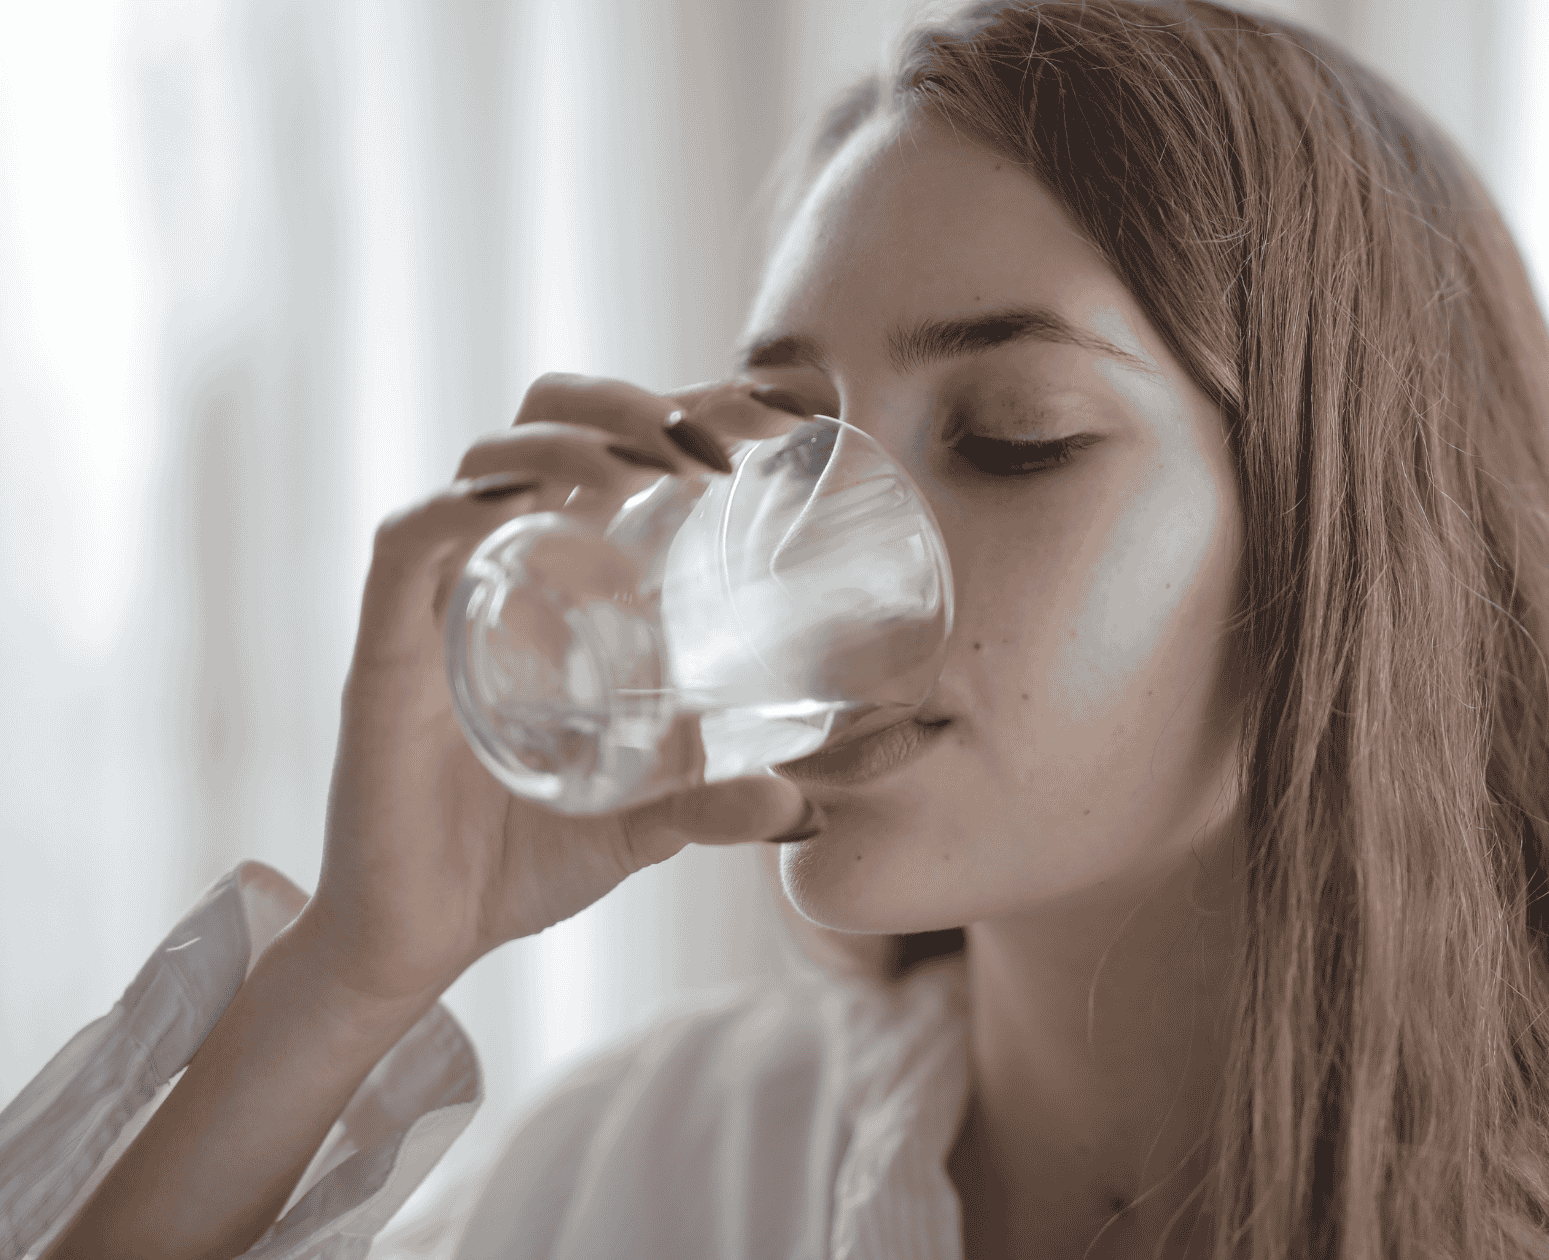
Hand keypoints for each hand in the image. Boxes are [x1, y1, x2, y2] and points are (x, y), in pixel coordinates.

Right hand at [302, 373, 805, 1003]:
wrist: (422, 940)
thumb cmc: (522, 860)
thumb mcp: (643, 826)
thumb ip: (712, 805)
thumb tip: (797, 803)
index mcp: (560, 586)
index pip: (611, 451)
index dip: (679, 409)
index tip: (769, 417)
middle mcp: (499, 571)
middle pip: (544, 423)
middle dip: (627, 404)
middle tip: (713, 448)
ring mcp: (439, 604)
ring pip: (485, 462)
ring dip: (571, 440)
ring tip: (650, 466)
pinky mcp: (384, 651)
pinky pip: (408, 544)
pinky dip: (462, 506)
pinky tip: (528, 501)